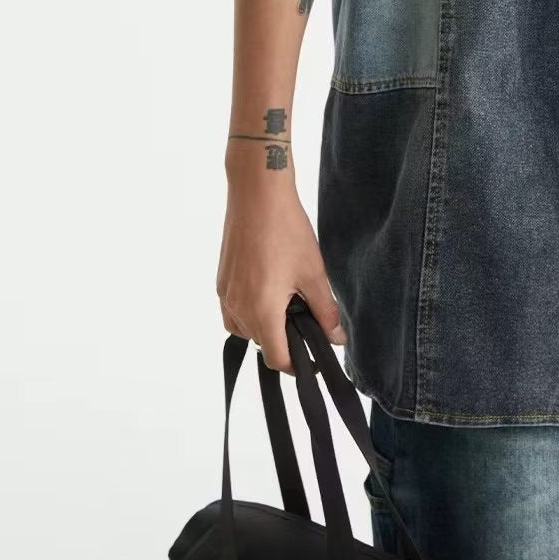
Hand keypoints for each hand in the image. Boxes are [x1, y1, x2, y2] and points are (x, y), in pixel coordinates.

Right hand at [216, 183, 346, 373]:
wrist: (257, 195)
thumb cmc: (286, 230)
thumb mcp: (313, 273)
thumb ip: (325, 311)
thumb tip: (337, 339)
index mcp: (261, 311)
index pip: (276, 359)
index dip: (297, 364)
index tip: (314, 357)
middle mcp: (237, 308)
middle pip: (261, 343)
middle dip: (284, 339)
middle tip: (307, 317)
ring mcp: (226, 295)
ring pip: (245, 328)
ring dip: (266, 325)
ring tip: (288, 300)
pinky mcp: (221, 281)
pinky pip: (233, 311)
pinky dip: (250, 310)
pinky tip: (270, 288)